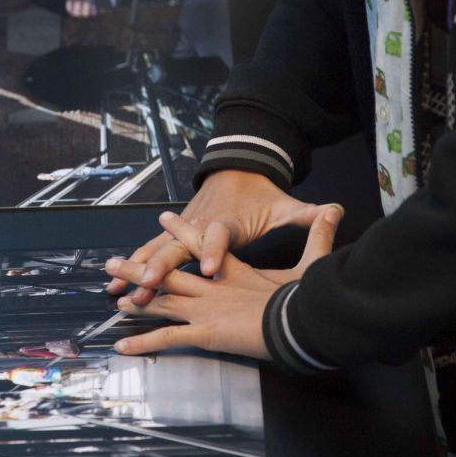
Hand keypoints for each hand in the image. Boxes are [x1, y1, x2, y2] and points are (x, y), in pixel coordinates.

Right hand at [106, 168, 324, 306]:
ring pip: (158, 250)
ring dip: (139, 268)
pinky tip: (118, 287)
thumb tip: (337, 211)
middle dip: (162, 263)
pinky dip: (135, 269)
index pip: (219, 235)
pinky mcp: (176, 236)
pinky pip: (152, 253)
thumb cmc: (262, 196)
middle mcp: (201, 224)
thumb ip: (309, 217)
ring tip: (119, 286)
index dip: (214, 249)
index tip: (211, 267)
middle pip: (179, 245)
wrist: (237, 169)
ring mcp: (185, 230)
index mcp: (228, 221)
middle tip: (149, 279)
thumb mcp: (286, 207)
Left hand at [106, 206, 343, 358]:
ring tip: (112, 296)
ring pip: (163, 301)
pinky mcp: (205, 331)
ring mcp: (207, 309)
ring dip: (137, 298)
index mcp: (235, 271)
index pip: (204, 244)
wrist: (301, 317)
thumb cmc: (307, 295)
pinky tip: (121, 347)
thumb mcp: (312, 264)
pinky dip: (143, 342)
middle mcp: (214, 287)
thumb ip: (318, 237)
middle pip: (171, 272)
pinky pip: (168, 338)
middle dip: (142, 266)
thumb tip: (336, 210)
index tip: (165, 217)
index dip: (184, 231)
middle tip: (114, 261)